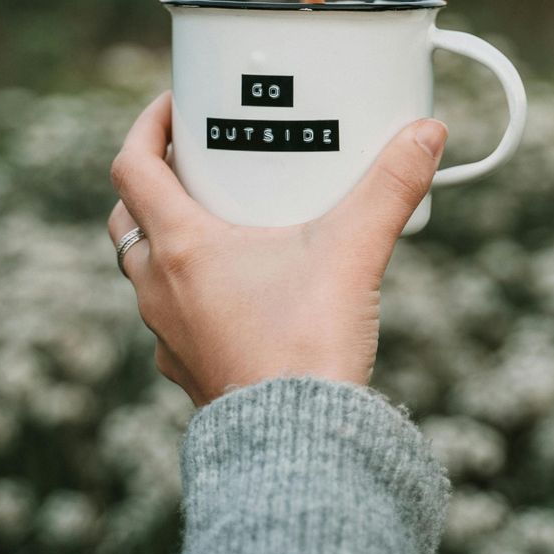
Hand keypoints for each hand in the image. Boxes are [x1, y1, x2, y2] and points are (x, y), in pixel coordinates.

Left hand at [106, 92, 446, 403]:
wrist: (297, 446)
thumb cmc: (307, 347)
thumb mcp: (353, 251)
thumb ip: (390, 187)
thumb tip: (426, 132)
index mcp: (180, 247)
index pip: (131, 167)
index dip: (144, 126)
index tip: (175, 107)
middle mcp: (160, 289)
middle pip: (127, 217)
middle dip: (153, 183)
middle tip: (195, 161)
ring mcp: (169, 335)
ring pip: (146, 270)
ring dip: (169, 239)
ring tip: (221, 221)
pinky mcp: (192, 370)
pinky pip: (174, 317)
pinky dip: (192, 292)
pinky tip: (238, 290)